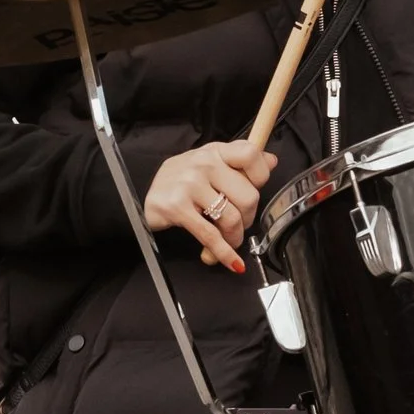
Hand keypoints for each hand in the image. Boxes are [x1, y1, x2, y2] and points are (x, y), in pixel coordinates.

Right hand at [143, 138, 275, 273]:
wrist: (141, 195)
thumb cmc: (181, 182)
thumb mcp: (210, 165)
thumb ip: (240, 164)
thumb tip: (271, 161)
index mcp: (215, 151)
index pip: (251, 155)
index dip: (261, 177)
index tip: (256, 190)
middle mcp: (203, 163)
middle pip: (248, 196)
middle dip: (248, 218)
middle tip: (239, 224)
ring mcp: (189, 184)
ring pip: (232, 218)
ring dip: (234, 238)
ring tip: (229, 240)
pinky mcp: (177, 207)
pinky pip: (210, 235)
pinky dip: (224, 253)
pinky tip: (232, 262)